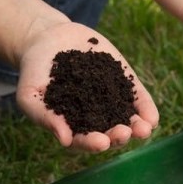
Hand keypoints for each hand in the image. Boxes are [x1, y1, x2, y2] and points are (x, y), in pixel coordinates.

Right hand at [16, 22, 158, 151]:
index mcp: (73, 127)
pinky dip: (145, 109)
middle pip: (110, 133)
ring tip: (144, 129)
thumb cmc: (35, 72)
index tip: (101, 143)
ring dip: (137, 128)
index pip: (84, 140)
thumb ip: (45, 118)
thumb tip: (65, 141)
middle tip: (124, 133)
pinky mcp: (124, 83)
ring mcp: (112, 102)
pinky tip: (152, 117)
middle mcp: (95, 119)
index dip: (93, 143)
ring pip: (128, 120)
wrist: (48, 39)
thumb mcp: (30, 95)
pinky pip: (138, 99)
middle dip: (118, 135)